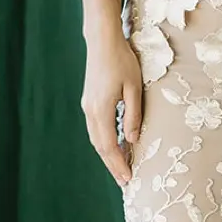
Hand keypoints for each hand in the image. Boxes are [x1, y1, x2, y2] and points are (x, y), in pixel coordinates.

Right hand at [81, 32, 143, 185]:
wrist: (102, 40)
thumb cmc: (122, 60)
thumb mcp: (134, 87)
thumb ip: (133, 115)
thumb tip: (132, 140)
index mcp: (101, 109)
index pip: (109, 146)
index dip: (118, 164)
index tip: (128, 179)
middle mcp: (90, 110)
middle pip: (100, 146)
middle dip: (112, 164)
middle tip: (125, 181)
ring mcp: (87, 105)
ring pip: (96, 138)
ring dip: (108, 154)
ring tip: (121, 167)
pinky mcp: (89, 100)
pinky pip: (96, 127)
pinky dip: (104, 140)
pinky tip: (115, 143)